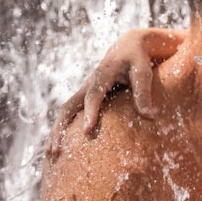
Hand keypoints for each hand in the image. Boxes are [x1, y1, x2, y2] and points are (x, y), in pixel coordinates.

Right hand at [46, 28, 183, 156]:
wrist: (128, 45)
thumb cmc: (138, 59)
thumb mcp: (143, 72)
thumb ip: (144, 93)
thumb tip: (150, 117)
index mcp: (102, 75)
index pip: (94, 95)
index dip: (90, 112)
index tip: (86, 130)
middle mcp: (88, 83)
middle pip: (68, 106)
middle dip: (61, 128)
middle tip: (57, 150)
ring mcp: (84, 90)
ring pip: (65, 111)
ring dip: (57, 131)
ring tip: (51, 155)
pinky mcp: (85, 96)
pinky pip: (70, 113)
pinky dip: (63, 129)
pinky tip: (60, 146)